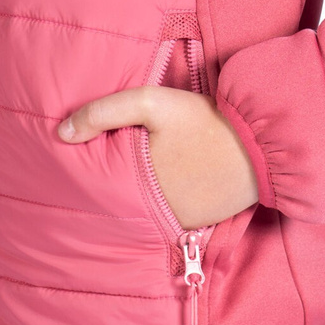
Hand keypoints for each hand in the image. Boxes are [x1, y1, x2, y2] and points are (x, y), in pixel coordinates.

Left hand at [57, 86, 258, 229]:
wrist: (262, 146)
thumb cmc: (204, 122)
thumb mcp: (152, 102)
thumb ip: (105, 112)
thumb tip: (62, 133)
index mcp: (135, 184)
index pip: (96, 184)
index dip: (85, 173)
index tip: (77, 160)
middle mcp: (152, 212)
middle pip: (118, 199)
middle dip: (109, 185)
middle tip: (107, 167)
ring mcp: (176, 221)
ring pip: (142, 208)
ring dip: (136, 195)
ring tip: (135, 172)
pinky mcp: (197, 222)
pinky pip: (168, 214)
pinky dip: (162, 201)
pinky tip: (165, 182)